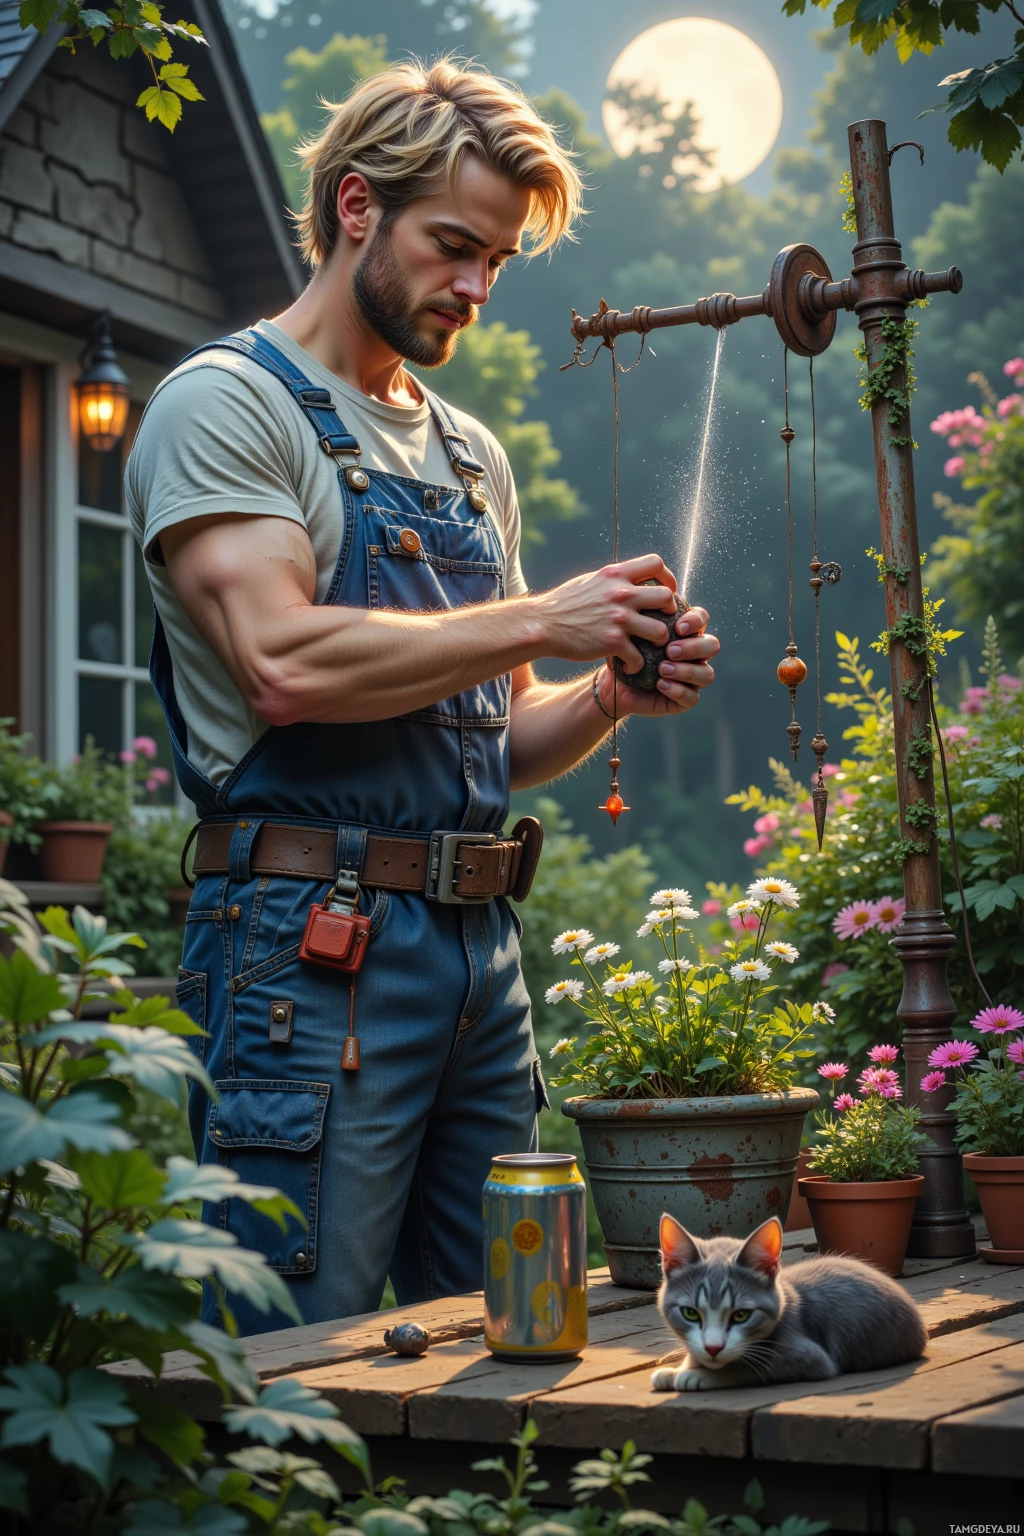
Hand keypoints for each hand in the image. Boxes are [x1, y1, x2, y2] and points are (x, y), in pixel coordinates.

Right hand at [531, 553, 678, 673]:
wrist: (542, 624)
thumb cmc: (563, 604)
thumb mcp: (590, 581)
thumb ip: (613, 579)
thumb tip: (629, 576)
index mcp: (615, 574)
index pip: (656, 563)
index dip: (668, 577)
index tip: (666, 590)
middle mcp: (621, 594)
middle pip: (666, 598)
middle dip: (670, 611)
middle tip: (662, 621)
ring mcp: (618, 619)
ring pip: (661, 631)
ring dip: (659, 642)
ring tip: (649, 647)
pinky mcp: (613, 643)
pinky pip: (639, 658)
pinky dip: (636, 665)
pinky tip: (628, 665)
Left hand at [596, 607, 718, 717]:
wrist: (613, 683)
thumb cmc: (625, 651)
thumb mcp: (633, 631)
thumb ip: (645, 614)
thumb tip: (647, 593)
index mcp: (686, 633)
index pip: (702, 619)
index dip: (696, 621)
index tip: (678, 626)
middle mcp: (694, 655)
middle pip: (712, 646)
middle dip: (694, 647)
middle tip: (670, 650)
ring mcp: (692, 678)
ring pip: (706, 674)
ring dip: (686, 670)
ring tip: (662, 669)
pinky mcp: (684, 699)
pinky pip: (692, 697)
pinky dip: (678, 690)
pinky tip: (661, 684)